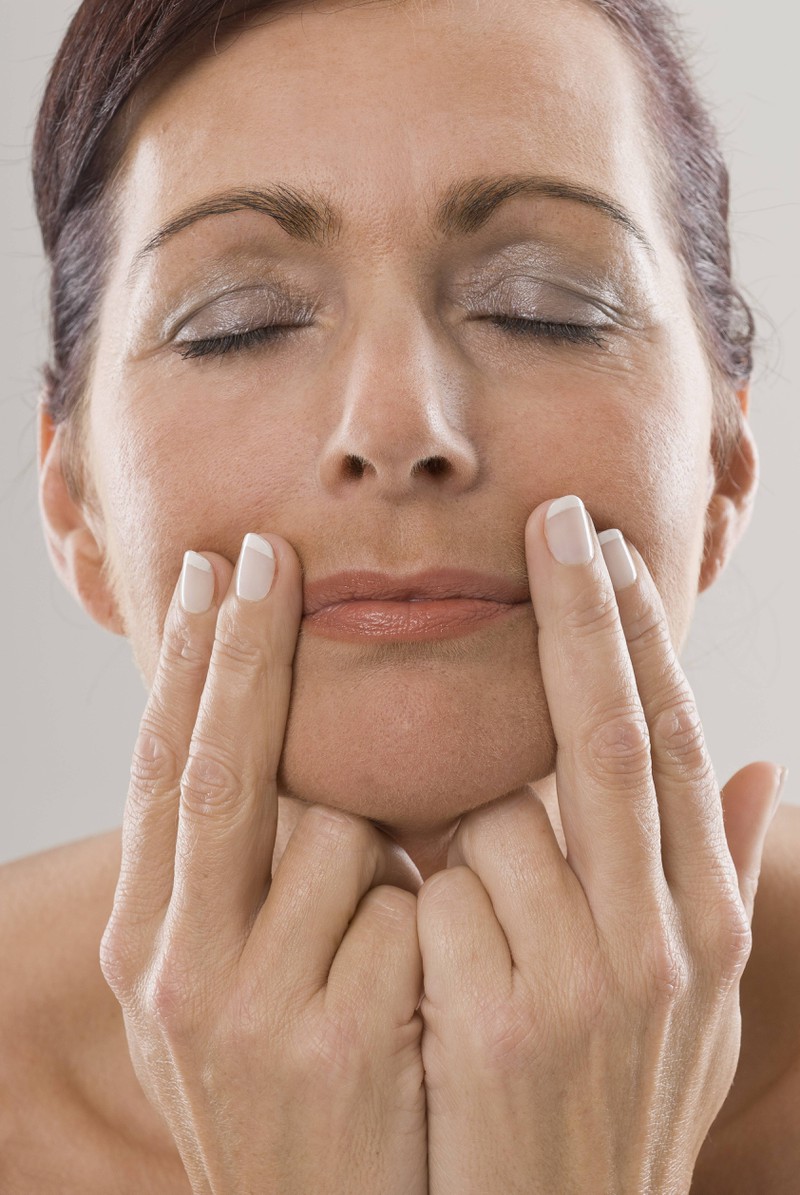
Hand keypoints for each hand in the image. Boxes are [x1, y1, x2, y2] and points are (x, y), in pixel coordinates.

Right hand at [100, 533, 426, 1194]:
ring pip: (332, 831)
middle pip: (217, 769)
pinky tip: (407, 999)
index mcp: (149, 946)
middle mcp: (177, 970)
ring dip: (372, 848)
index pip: (164, 774)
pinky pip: (402, 903)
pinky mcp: (336, 1037)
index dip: (191, 668)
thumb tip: (281, 749)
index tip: (215, 572)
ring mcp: (251, 1006)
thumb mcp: (229, 989)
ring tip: (364, 945)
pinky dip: (418, 914)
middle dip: (243, 650)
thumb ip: (240, 877)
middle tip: (263, 552)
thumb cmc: (290, 1086)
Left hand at [416, 495, 782, 1194]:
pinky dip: (422, 896)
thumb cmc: (616, 1101)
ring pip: (500, 818)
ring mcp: (584, 982)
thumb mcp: (701, 1005)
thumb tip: (768, 769)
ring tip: (473, 919)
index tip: (611, 549)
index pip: (677, 744)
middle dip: (586, 613)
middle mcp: (664, 941)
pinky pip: (437, 894)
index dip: (645, 640)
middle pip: (616, 737)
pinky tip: (436, 971)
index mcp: (708, 922)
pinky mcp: (494, 1019)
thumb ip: (729, 879)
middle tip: (558, 516)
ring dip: (465, 829)